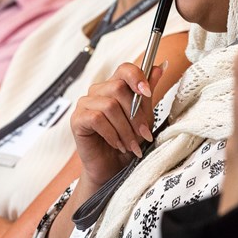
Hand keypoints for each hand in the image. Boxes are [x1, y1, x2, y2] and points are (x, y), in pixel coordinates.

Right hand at [70, 62, 158, 187]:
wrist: (113, 169)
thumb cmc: (128, 142)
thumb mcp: (143, 117)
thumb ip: (147, 94)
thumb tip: (160, 68)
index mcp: (115, 86)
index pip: (124, 69)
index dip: (137, 77)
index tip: (147, 93)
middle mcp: (98, 91)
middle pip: (118, 88)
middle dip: (135, 115)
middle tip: (143, 134)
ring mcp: (85, 104)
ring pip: (110, 106)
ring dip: (125, 129)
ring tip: (131, 144)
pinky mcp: (77, 119)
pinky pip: (97, 119)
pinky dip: (111, 134)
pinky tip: (117, 144)